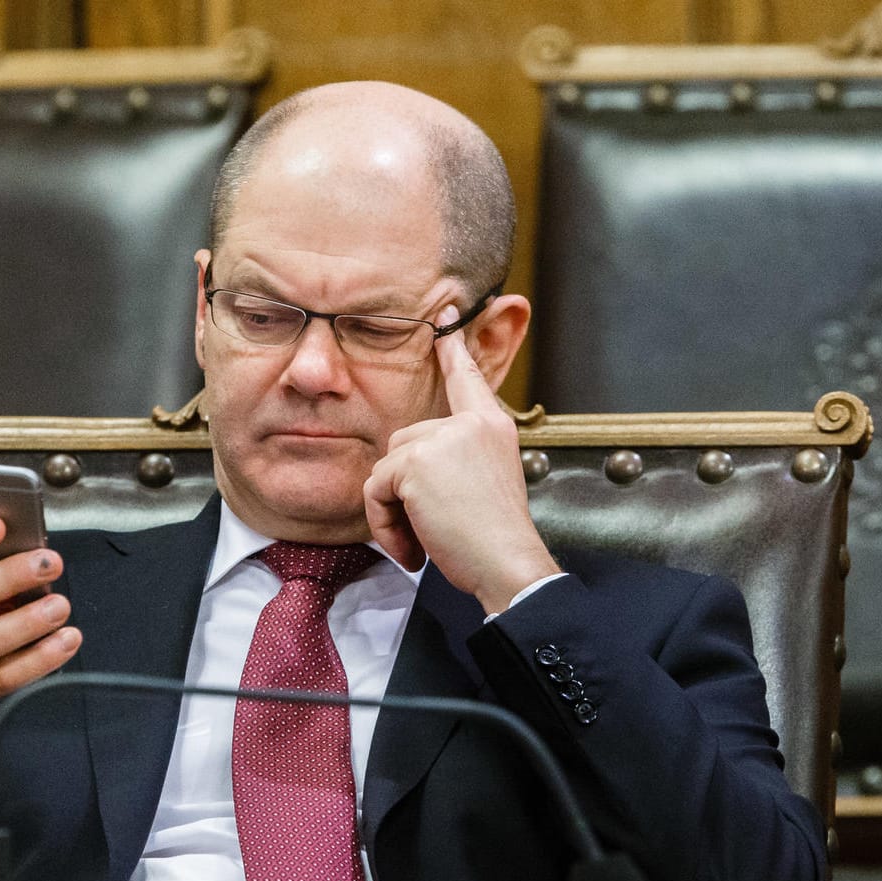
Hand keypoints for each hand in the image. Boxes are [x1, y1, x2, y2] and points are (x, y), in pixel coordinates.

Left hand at [363, 304, 559, 612]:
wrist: (506, 563)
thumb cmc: (495, 539)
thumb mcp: (484, 482)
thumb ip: (456, 458)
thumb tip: (408, 461)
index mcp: (491, 426)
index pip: (467, 378)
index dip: (454, 349)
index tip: (446, 316)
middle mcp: (470, 423)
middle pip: (403, 441)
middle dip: (403, 489)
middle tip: (428, 529)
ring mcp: (443, 439)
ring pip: (385, 466)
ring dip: (393, 509)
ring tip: (423, 540)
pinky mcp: (416, 462)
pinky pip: (375, 488)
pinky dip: (384, 522)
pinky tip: (414, 545)